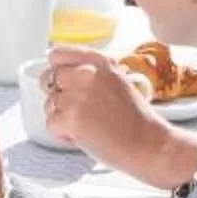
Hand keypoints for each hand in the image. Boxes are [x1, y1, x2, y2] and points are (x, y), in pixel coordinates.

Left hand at [41, 48, 196, 188]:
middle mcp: (85, 73)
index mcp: (99, 61)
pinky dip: (62, 133)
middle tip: (78, 109)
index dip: (57, 69)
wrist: (148, 143)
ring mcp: (75, 95)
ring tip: (87, 124)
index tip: (63, 80)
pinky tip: (83, 135)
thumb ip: (92, 73)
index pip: (58, 54)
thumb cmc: (135, 118)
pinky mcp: (69, 117)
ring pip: (48, 103)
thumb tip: (66, 72)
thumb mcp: (118, 80)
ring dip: (61, 116)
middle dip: (59, 95)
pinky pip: (50, 123)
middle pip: (49, 78)